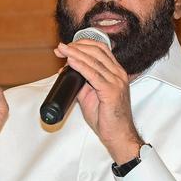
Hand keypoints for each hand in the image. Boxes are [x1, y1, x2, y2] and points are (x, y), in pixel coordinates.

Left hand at [54, 39, 142, 162]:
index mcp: (116, 72)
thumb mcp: (91, 96)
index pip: (101, 49)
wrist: (118, 135)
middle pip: (97, 51)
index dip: (83, 44)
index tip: (67, 47)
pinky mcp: (111, 91)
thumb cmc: (107, 118)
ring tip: (62, 50)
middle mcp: (118, 74)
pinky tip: (71, 61)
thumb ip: (82, 82)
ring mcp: (116, 81)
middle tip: (61, 48)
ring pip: (94, 60)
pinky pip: (93, 74)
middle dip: (76, 47)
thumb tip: (66, 72)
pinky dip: (80, 66)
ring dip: (75, 53)